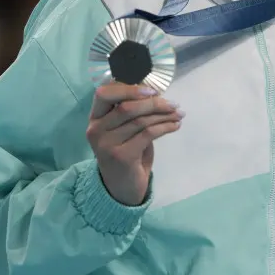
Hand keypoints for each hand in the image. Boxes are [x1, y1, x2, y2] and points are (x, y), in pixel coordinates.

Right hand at [86, 83, 183, 205]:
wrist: (121, 186)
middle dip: (154, 103)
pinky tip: (175, 126)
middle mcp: (96, 130)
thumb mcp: (123, 129)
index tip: (153, 91)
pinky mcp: (121, 156)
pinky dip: (166, 127)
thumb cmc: (125, 152)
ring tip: (179, 114)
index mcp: (95, 118)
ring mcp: (106, 144)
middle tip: (174, 104)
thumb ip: (131, 111)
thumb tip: (156, 93)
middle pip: (126, 107)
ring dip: (164, 115)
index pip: (104, 93)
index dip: (129, 88)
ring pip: (140, 121)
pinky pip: (148, 134)